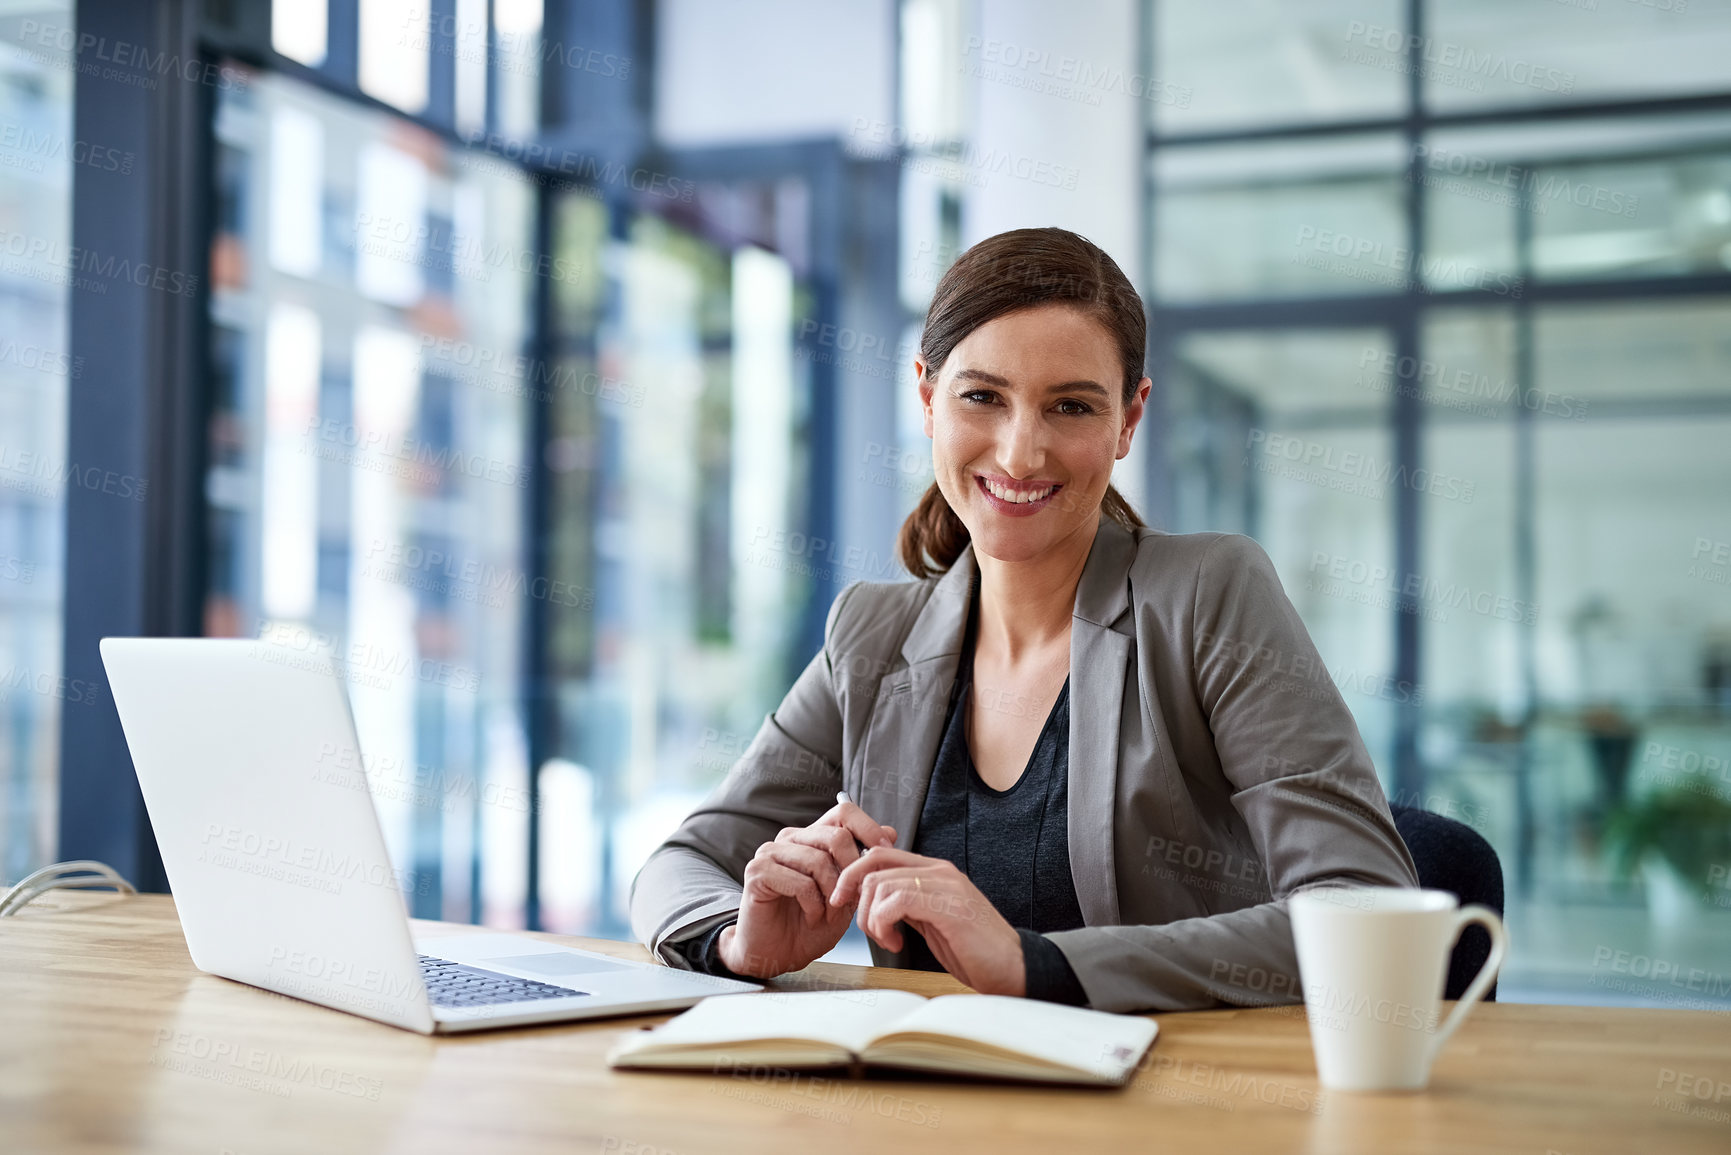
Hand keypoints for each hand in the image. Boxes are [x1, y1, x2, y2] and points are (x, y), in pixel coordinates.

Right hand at [717, 800, 897, 978]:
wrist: (777, 954)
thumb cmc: (809, 925)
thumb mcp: (847, 894)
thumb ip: (863, 863)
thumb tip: (889, 831)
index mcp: (811, 837)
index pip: (843, 813)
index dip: (868, 829)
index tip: (884, 853)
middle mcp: (789, 839)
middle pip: (836, 836)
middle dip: (852, 872)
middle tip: (851, 899)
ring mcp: (770, 853)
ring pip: (819, 861)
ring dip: (832, 895)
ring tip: (830, 914)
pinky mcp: (758, 872)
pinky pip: (800, 882)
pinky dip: (813, 905)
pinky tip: (812, 917)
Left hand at [829, 849, 1024, 995]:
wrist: (1014, 968)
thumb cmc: (973, 950)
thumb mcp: (931, 921)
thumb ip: (907, 904)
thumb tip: (873, 898)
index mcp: (935, 871)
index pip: (880, 853)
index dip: (853, 875)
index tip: (844, 901)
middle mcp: (939, 871)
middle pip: (873, 863)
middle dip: (855, 896)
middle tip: (864, 927)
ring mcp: (946, 885)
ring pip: (880, 884)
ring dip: (871, 919)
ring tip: (888, 940)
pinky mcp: (948, 906)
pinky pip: (897, 902)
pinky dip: (884, 924)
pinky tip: (896, 943)